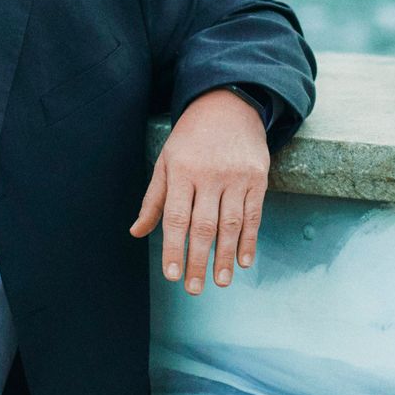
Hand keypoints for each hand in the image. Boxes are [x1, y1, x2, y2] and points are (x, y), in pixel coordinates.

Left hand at [129, 88, 269, 294]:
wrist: (229, 106)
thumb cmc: (190, 139)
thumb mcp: (166, 162)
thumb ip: (154, 200)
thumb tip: (137, 232)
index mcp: (181, 171)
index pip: (175, 217)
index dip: (173, 248)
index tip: (171, 275)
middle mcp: (209, 175)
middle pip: (203, 226)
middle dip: (198, 260)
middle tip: (194, 288)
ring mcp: (236, 177)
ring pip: (230, 225)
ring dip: (224, 257)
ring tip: (220, 282)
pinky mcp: (257, 179)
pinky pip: (253, 215)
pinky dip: (249, 241)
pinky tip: (243, 261)